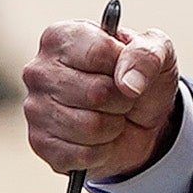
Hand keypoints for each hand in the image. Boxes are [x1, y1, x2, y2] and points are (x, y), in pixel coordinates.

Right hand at [23, 17, 179, 182]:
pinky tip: (98, 139)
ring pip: (90, 127)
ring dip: (113, 127)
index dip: (124, 66)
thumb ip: (148, 54)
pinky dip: (101, 151)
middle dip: (121, 100)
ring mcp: (35, 109)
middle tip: (120, 97)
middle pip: (96, 92)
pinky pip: (82, 155)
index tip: (124, 69)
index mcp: (61, 37)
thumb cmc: (138, 78)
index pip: (98, 52)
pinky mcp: (40, 144)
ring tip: (109, 116)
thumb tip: (128, 83)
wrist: (139, 121)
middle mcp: (39, 70)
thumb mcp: (157, 54)